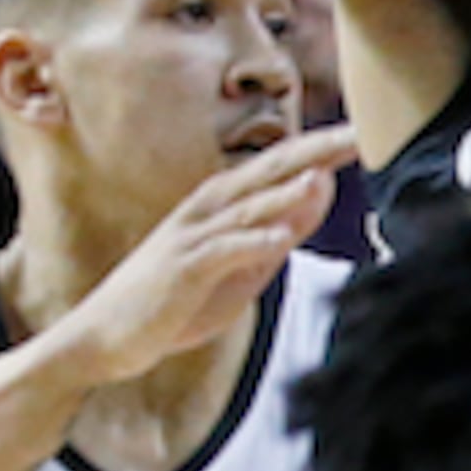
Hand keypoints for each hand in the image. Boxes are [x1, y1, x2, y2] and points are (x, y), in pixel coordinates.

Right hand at [47, 128, 354, 383]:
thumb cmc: (176, 300)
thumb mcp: (238, 267)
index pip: (281, 167)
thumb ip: (277, 233)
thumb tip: (319, 196)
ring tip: (322, 176)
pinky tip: (281, 239)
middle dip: (314, 152)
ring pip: (245, 207)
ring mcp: (191, 238)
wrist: (106, 338)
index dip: (322, 150)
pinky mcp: (181, 269)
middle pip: (268, 171)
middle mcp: (207, 209)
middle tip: (358, 134)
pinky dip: (250, 244)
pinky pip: (220, 252)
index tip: (365, 133)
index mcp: (223, 203)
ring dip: (284, 192)